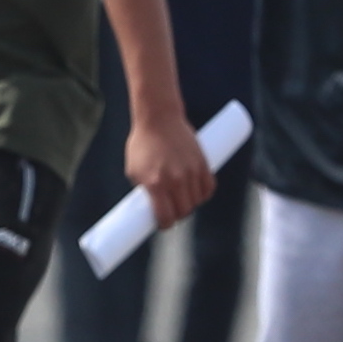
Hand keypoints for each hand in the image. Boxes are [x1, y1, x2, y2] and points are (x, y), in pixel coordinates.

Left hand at [124, 107, 214, 229]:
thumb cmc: (142, 143)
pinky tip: (197, 193)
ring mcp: (190, 171)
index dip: (164, 224)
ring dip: (191, 203)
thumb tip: (150, 207)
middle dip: (178, 215)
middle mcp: (175, 180)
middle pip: (184, 210)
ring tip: (183, 199)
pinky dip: (204, 193)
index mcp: (156, 183)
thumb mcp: (133, 170)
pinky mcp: (202, 162)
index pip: (166, 216)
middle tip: (172, 211)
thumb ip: (144, 189)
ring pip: (197, 200)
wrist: (159, 117)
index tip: (162, 223)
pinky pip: (208, 187)